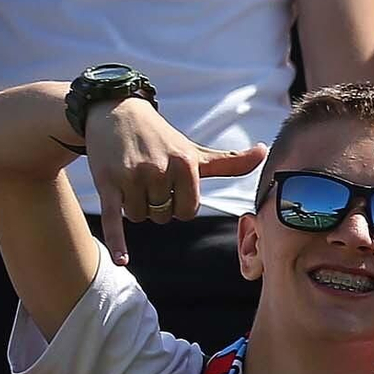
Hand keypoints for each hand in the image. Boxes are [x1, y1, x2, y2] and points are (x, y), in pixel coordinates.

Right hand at [84, 98, 265, 266]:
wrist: (115, 113)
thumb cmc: (161, 138)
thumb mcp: (194, 151)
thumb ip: (230, 161)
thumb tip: (265, 151)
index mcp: (185, 164)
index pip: (187, 212)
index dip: (178, 205)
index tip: (170, 186)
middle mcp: (160, 169)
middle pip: (163, 216)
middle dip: (156, 205)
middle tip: (148, 177)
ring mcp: (132, 176)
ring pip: (140, 217)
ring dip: (134, 206)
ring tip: (131, 178)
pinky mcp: (107, 183)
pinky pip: (114, 219)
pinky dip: (118, 241)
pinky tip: (122, 260)